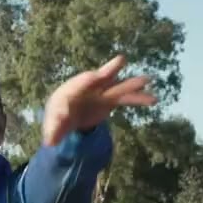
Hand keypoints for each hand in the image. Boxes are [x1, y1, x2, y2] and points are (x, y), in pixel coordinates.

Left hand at [41, 55, 157, 146]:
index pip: (78, 84)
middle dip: (109, 71)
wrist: (67, 115)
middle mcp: (88, 88)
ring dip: (131, 85)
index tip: (94, 76)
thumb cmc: (58, 117)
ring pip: (117, 87)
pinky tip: (153, 99)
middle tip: (120, 60)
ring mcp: (101, 92)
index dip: (87, 80)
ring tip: (146, 79)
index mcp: (70, 90)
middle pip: (99, 78)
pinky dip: (138, 99)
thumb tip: (49, 142)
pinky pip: (126, 99)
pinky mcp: (110, 100)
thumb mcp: (53, 126)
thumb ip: (53, 131)